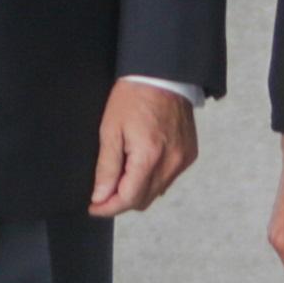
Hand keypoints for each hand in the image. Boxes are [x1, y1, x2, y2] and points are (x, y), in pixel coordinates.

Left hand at [90, 80, 197, 216]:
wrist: (163, 75)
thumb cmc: (134, 96)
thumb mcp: (110, 130)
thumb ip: (107, 167)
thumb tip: (101, 196)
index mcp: (149, 157)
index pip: (128, 199)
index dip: (108, 207)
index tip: (94, 207)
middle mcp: (171, 163)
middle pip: (143, 200)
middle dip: (121, 200)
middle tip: (103, 191)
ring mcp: (183, 160)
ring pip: (156, 192)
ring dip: (138, 190)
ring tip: (123, 172)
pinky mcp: (189, 155)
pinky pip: (169, 178)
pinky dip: (153, 178)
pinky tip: (142, 163)